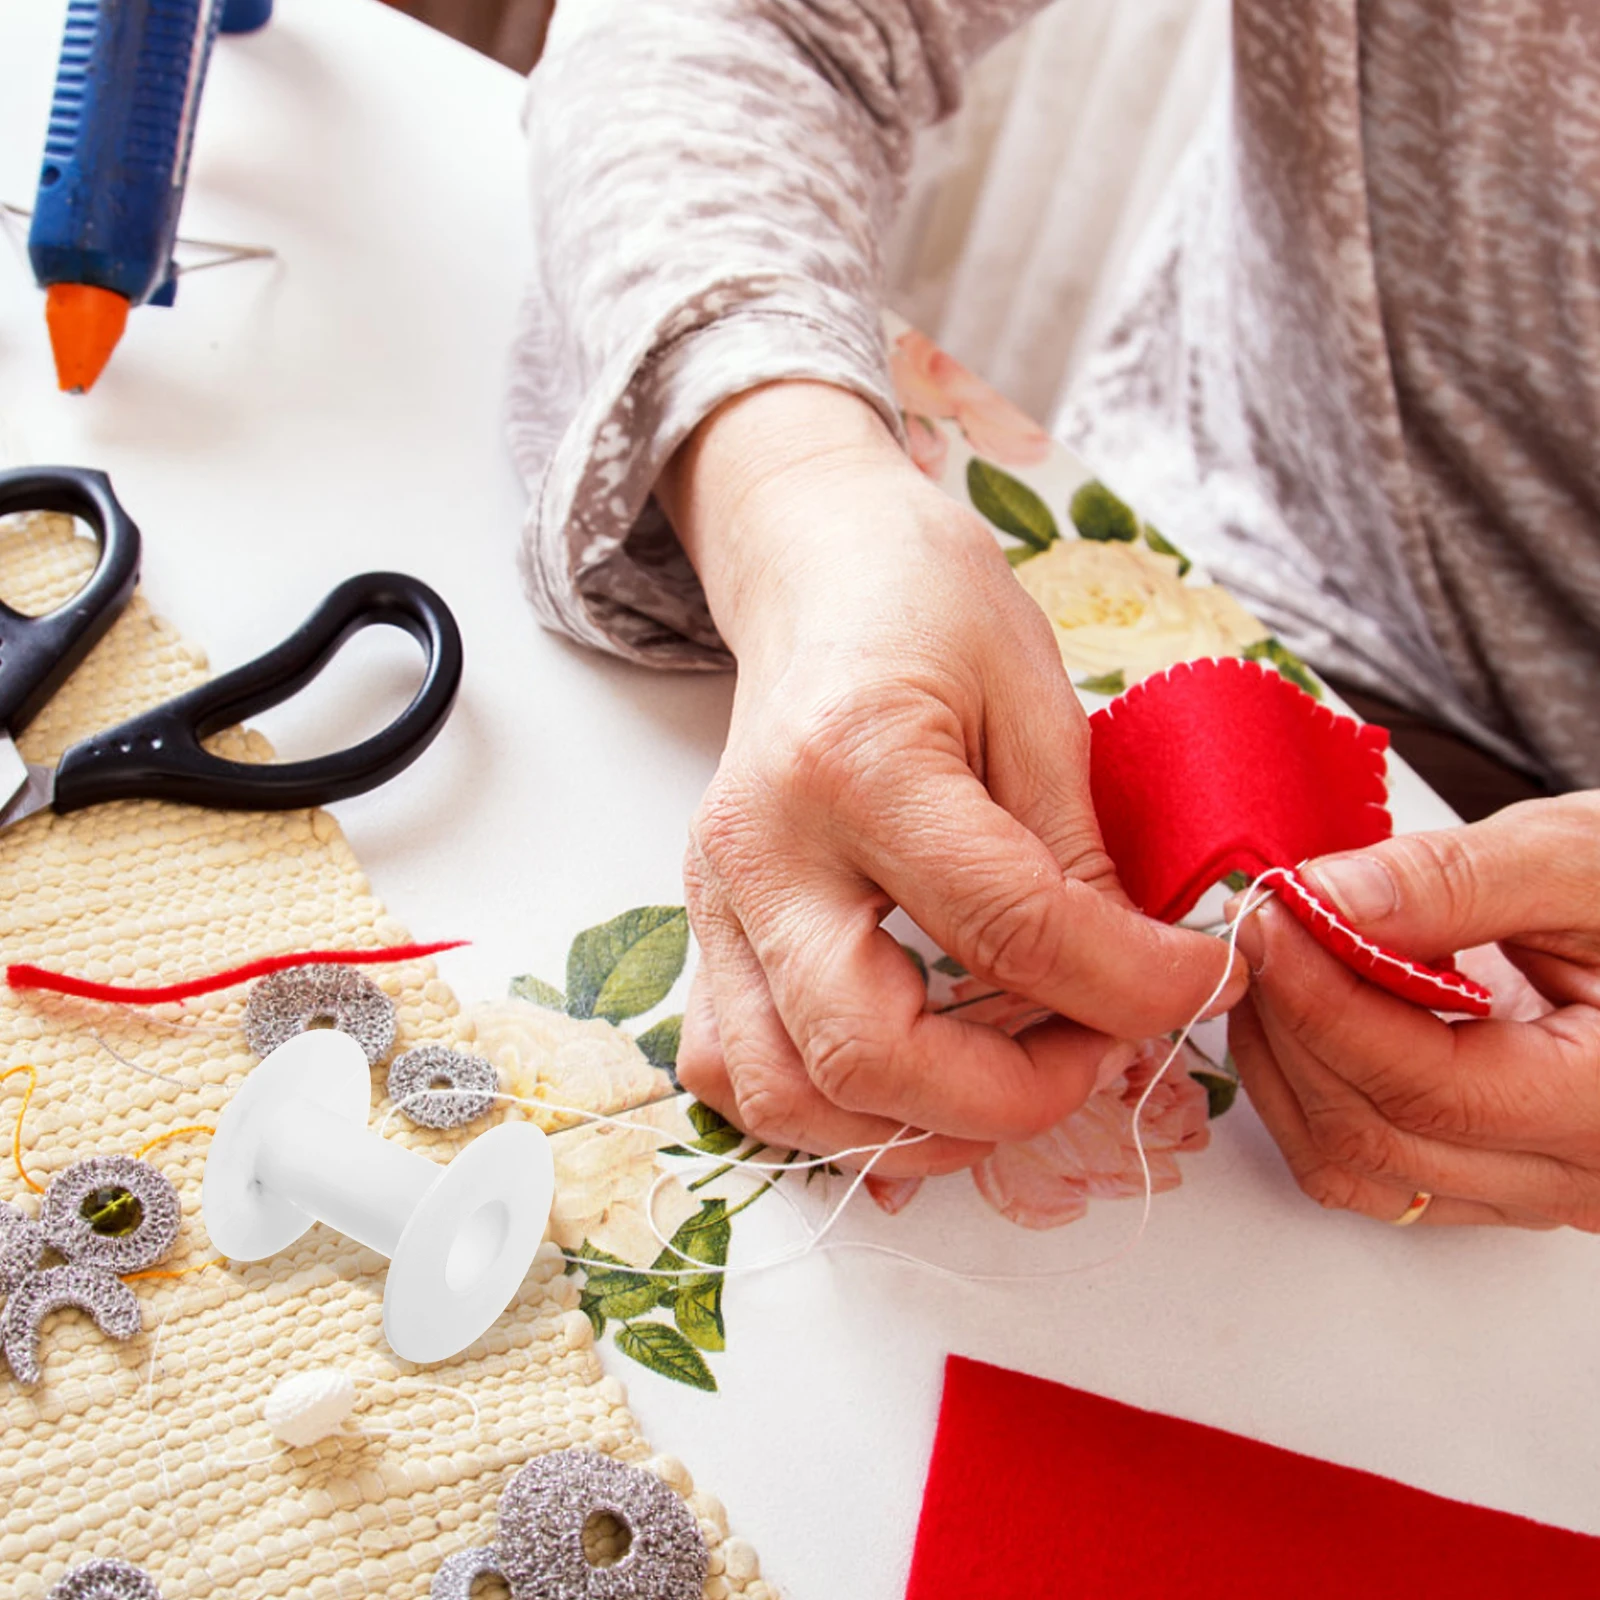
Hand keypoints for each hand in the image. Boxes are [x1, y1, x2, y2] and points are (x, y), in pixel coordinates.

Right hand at [656, 381, 1242, 1174]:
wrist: (817, 572)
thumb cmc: (931, 608)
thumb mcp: (1038, 704)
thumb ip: (1077, 860)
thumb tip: (1144, 989)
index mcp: (858, 761)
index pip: (1009, 929)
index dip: (1134, 986)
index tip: (1207, 982)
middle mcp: (762, 847)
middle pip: (866, 1050)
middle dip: (1011, 1098)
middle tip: (1098, 1056)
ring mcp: (716, 896)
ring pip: (780, 1093)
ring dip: (911, 1126)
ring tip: (1007, 1079)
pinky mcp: (704, 926)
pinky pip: (733, 1070)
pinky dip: (821, 1114)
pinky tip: (906, 1086)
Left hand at [1229, 792, 1599, 1226]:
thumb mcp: (1584, 858)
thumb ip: (1452, 882)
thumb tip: (1324, 901)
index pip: (1426, 1085)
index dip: (1322, 1000)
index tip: (1268, 920)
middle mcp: (1587, 1176)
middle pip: (1376, 1134)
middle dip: (1291, 1025)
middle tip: (1259, 928)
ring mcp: (1545, 1192)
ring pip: (1361, 1168)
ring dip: (1290, 1066)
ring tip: (1280, 965)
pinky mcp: (1509, 1180)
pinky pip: (1380, 1171)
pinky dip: (1320, 1095)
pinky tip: (1313, 1013)